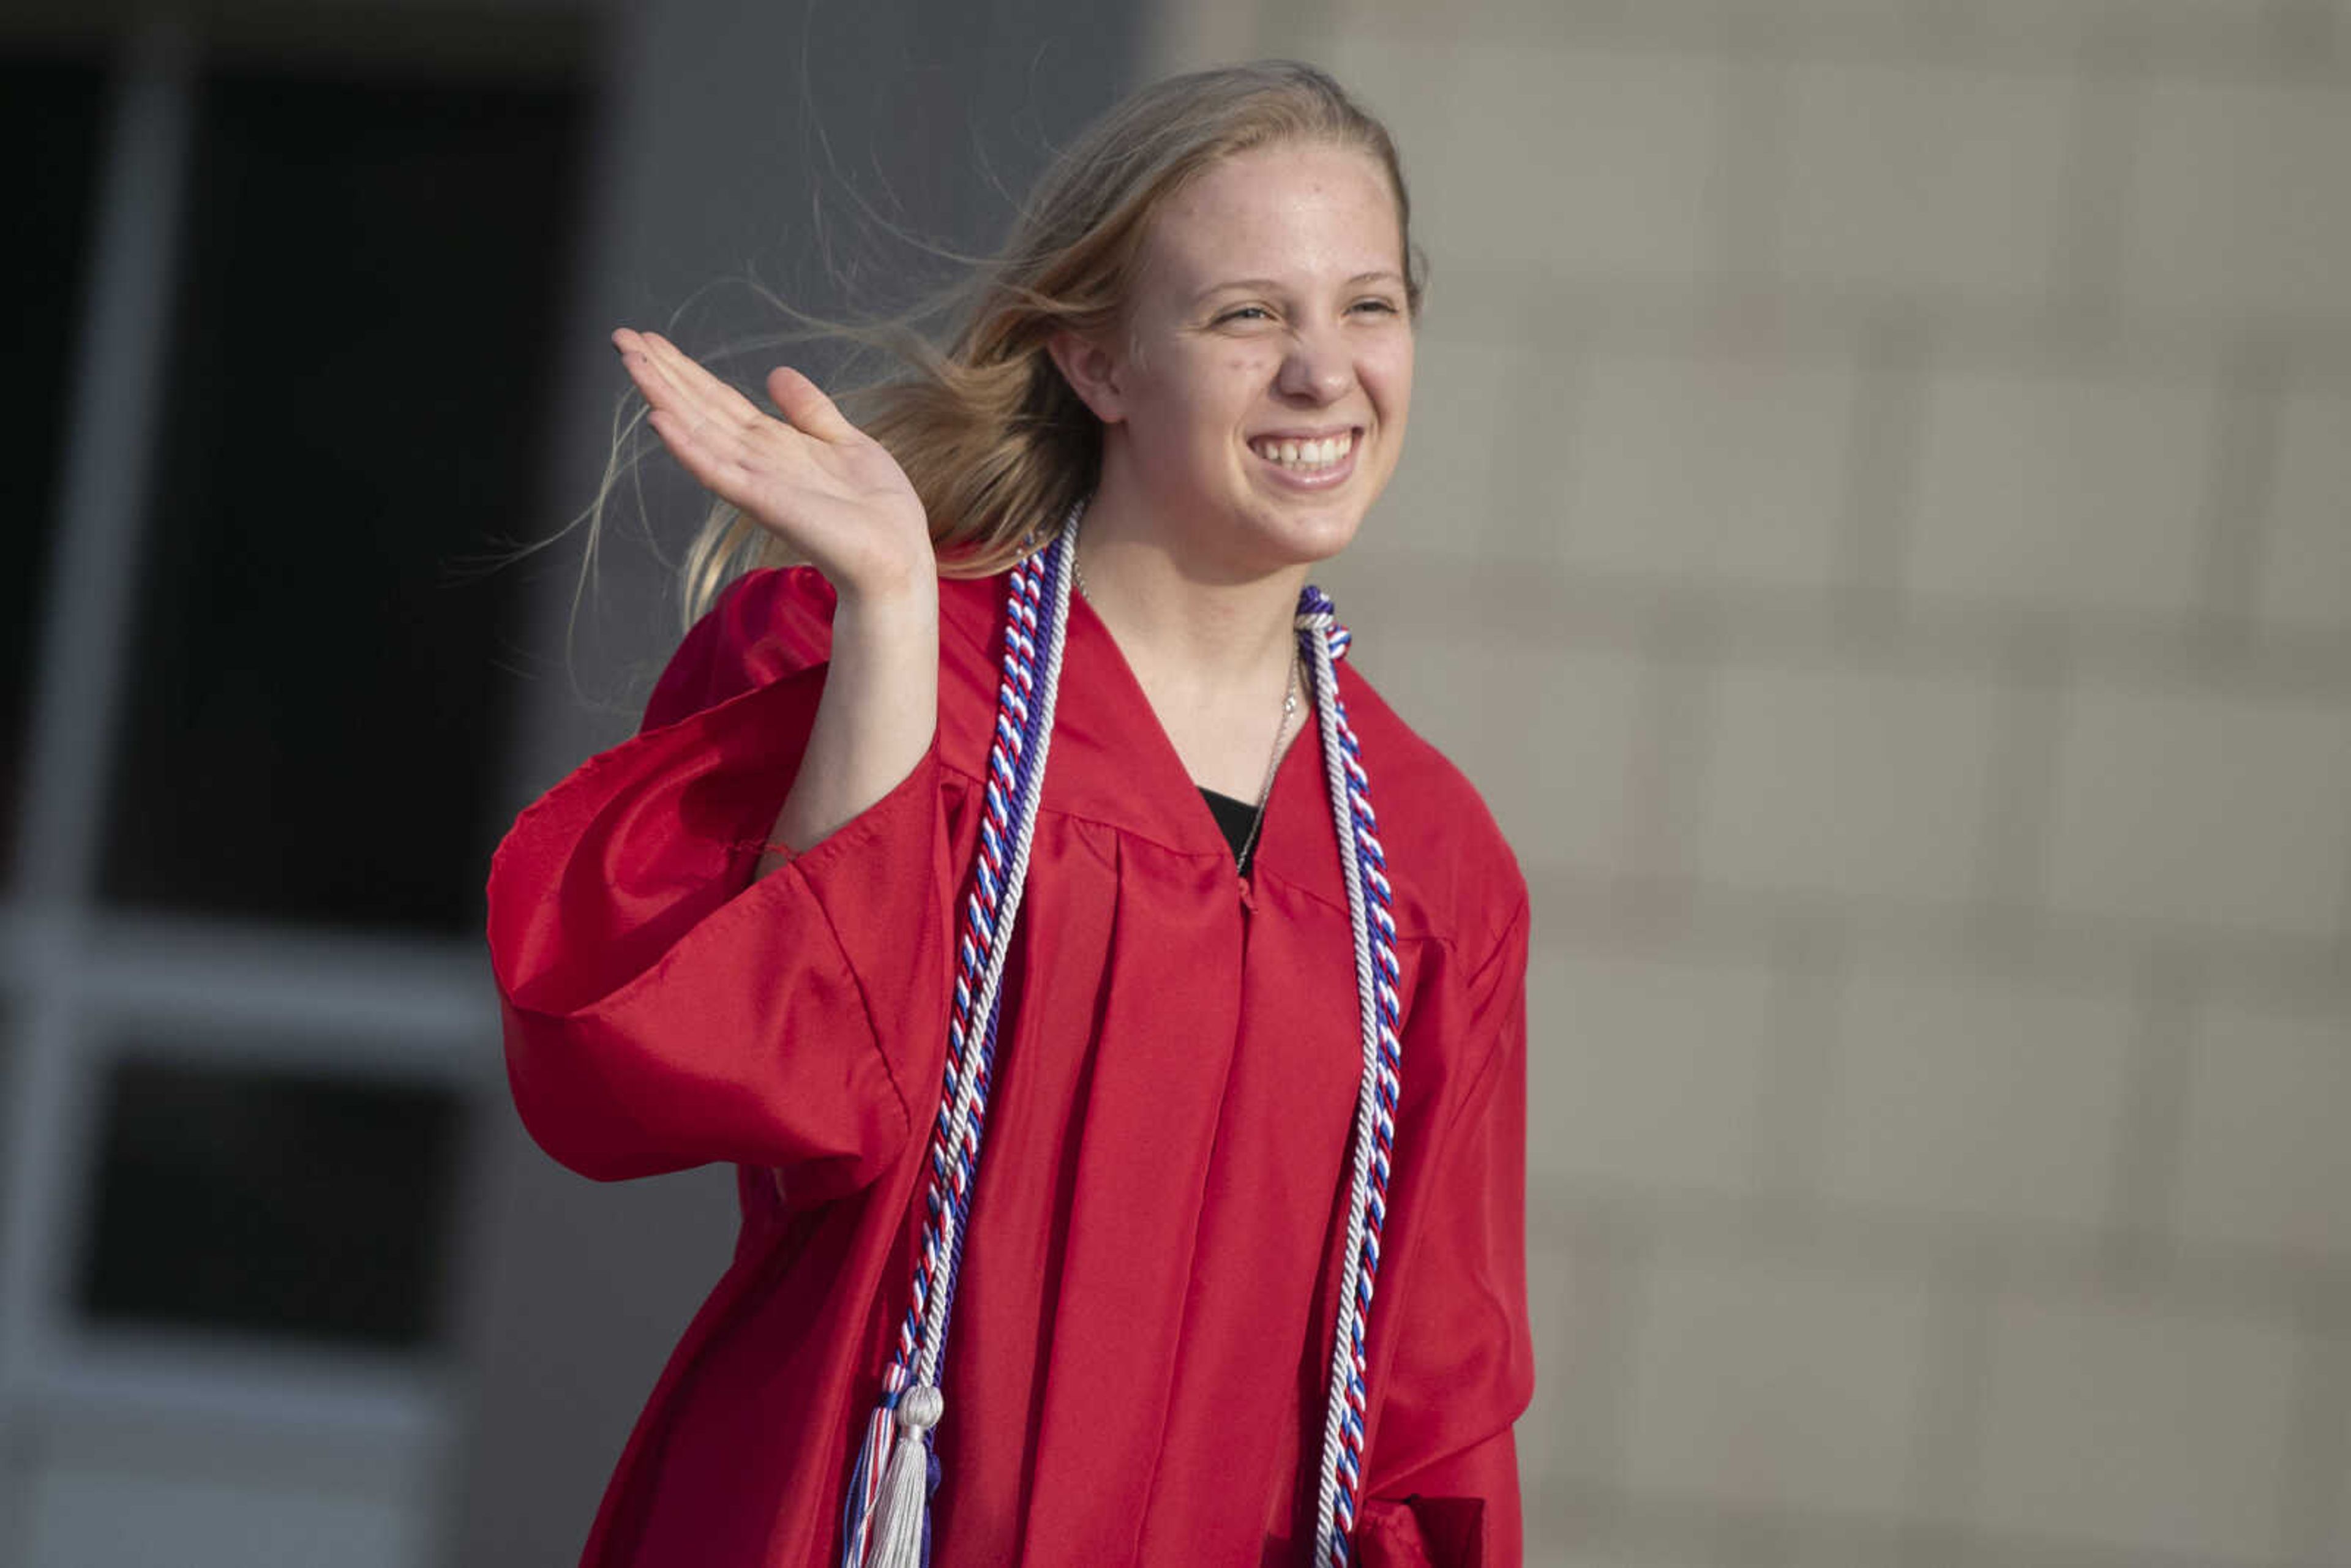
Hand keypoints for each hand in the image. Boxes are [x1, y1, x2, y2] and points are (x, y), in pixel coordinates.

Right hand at [614, 327, 933, 600]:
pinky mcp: (764, 502)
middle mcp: (756, 460)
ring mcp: (756, 481)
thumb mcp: (844, 440)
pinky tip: (660, 421)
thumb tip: (776, 373)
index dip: (685, 369)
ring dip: (663, 397)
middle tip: (621, 337)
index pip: (718, 399)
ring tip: (630, 362)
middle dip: (661, 373)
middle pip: (698, 408)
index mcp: (773, 444)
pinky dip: (688, 447)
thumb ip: (809, 409)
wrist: (897, 554)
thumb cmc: (876, 509)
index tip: (650, 339)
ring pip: (698, 431)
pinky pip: (718, 471)